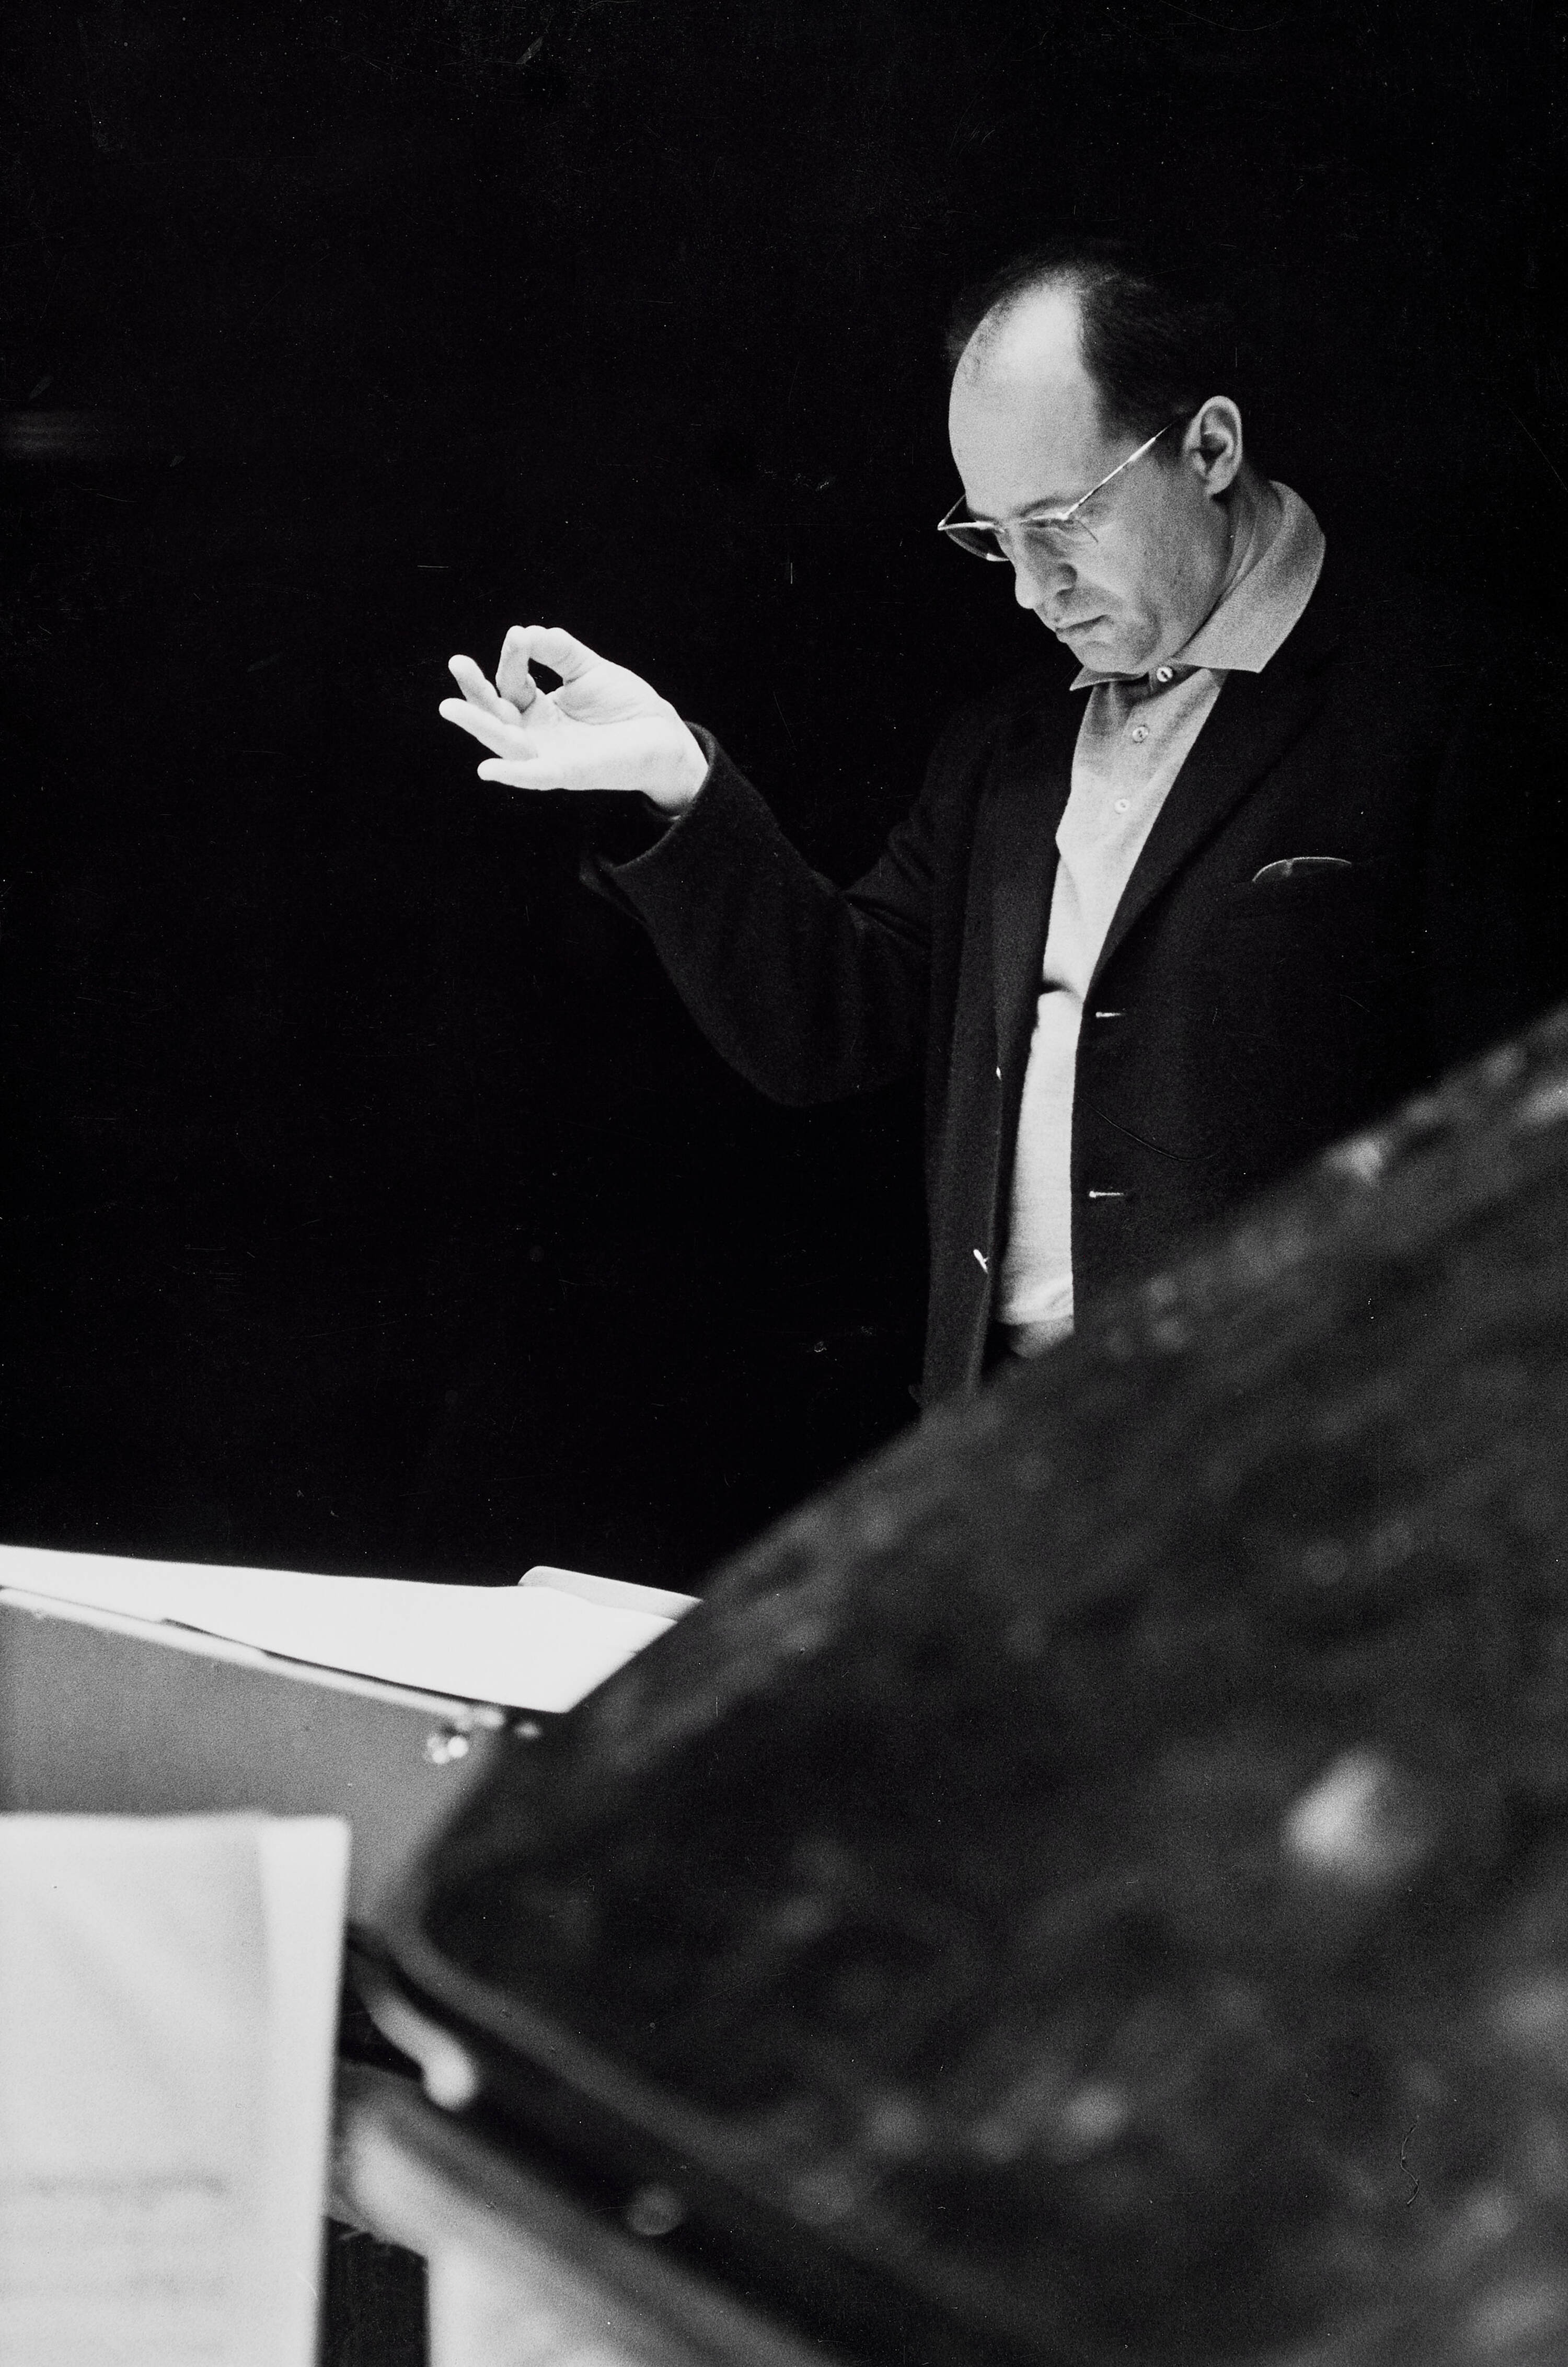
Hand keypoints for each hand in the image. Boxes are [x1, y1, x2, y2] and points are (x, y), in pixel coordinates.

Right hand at [438, 625, 709, 814]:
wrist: (663, 733)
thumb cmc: (624, 704)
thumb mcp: (586, 669)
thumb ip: (558, 650)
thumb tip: (525, 631)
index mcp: (536, 710)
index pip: (510, 683)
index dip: (512, 658)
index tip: (519, 636)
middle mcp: (536, 734)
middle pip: (494, 715)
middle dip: (474, 691)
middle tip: (457, 662)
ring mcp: (549, 756)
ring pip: (505, 742)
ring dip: (478, 725)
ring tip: (451, 708)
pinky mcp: (569, 773)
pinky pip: (534, 776)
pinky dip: (512, 774)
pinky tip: (488, 770)